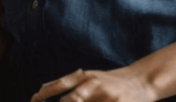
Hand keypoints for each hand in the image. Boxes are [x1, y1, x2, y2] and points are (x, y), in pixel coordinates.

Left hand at [30, 67, 157, 101]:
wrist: (143, 81)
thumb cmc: (112, 81)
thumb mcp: (91, 77)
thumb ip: (68, 83)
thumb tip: (40, 93)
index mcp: (85, 76)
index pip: (59, 85)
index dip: (43, 95)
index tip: (32, 101)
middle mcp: (93, 84)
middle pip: (68, 101)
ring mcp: (106, 97)